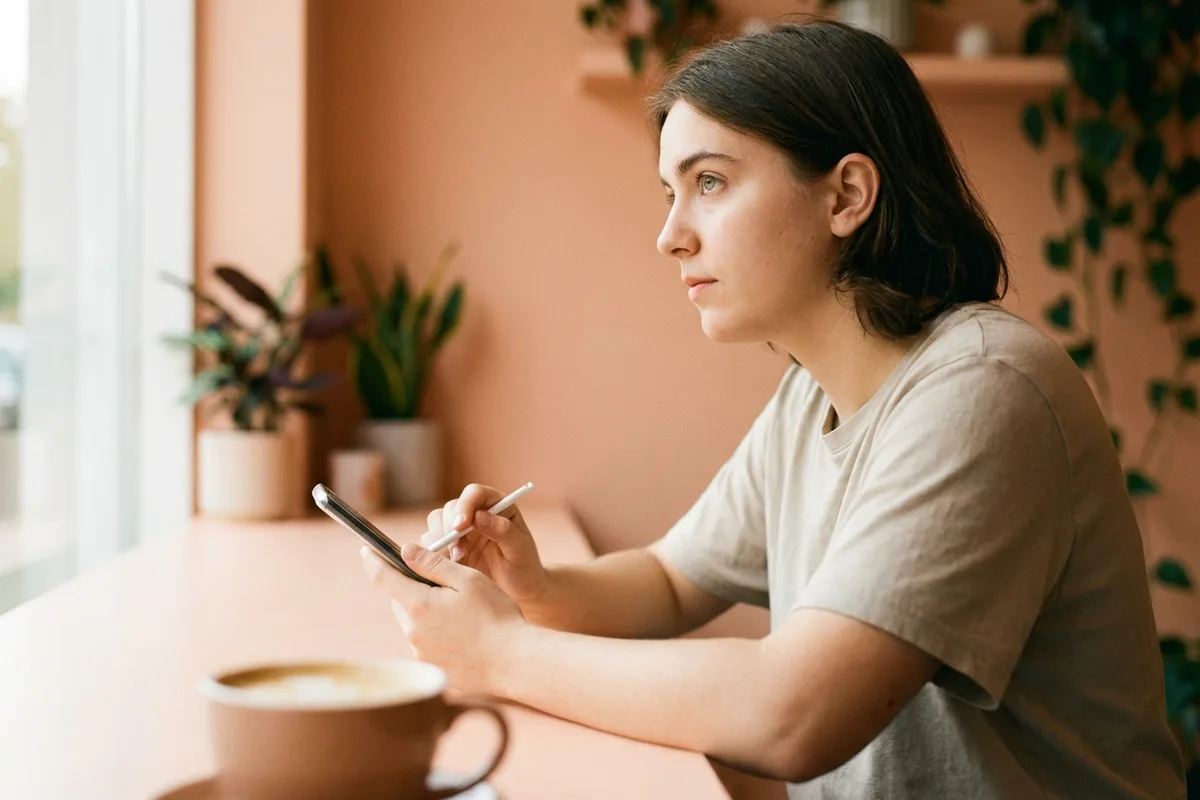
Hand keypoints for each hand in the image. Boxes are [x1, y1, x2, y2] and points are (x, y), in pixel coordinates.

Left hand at [361, 542, 526, 695]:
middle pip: (401, 601)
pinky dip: (438, 635)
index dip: (373, 561)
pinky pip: (426, 644)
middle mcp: (413, 632)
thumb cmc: (496, 616)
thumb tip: (405, 550)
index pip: (384, 578)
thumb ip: (433, 564)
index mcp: (419, 605)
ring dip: (427, 613)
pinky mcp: (432, 670)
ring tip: (461, 614)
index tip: (366, 551)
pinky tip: (464, 635)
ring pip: (414, 624)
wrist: (515, 662)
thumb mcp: (467, 580)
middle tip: (441, 584)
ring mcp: (421, 655)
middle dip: (412, 588)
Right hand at [422, 484, 549, 607]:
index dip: (465, 505)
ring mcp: (461, 530)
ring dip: (441, 540)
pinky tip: (448, 565)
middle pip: (451, 507)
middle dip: (449, 527)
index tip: (460, 525)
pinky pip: (432, 541)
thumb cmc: (524, 568)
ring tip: (458, 560)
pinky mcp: (449, 546)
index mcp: (497, 505)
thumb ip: (504, 531)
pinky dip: (434, 551)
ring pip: (437, 521)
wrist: (517, 591)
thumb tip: (480, 515)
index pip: (475, 493)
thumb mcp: (521, 550)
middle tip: (458, 550)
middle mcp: (476, 513)